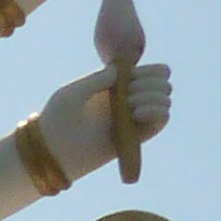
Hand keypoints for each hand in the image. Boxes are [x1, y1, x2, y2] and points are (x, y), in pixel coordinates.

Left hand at [36, 59, 172, 181]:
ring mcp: (134, 118)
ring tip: (129, 105)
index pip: (150, 71)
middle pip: (162, 82)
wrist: (55, 151)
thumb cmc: (58, 120)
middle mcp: (129, 100)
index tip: (131, 74)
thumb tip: (121, 70)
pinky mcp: (138, 136)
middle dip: (151, 82)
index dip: (149, 69)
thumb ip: (98, 78)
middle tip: (128, 91)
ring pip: (165, 98)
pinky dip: (157, 111)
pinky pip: (163, 118)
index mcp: (115, 85)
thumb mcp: (74, 92)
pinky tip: (137, 113)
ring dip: (152, 96)